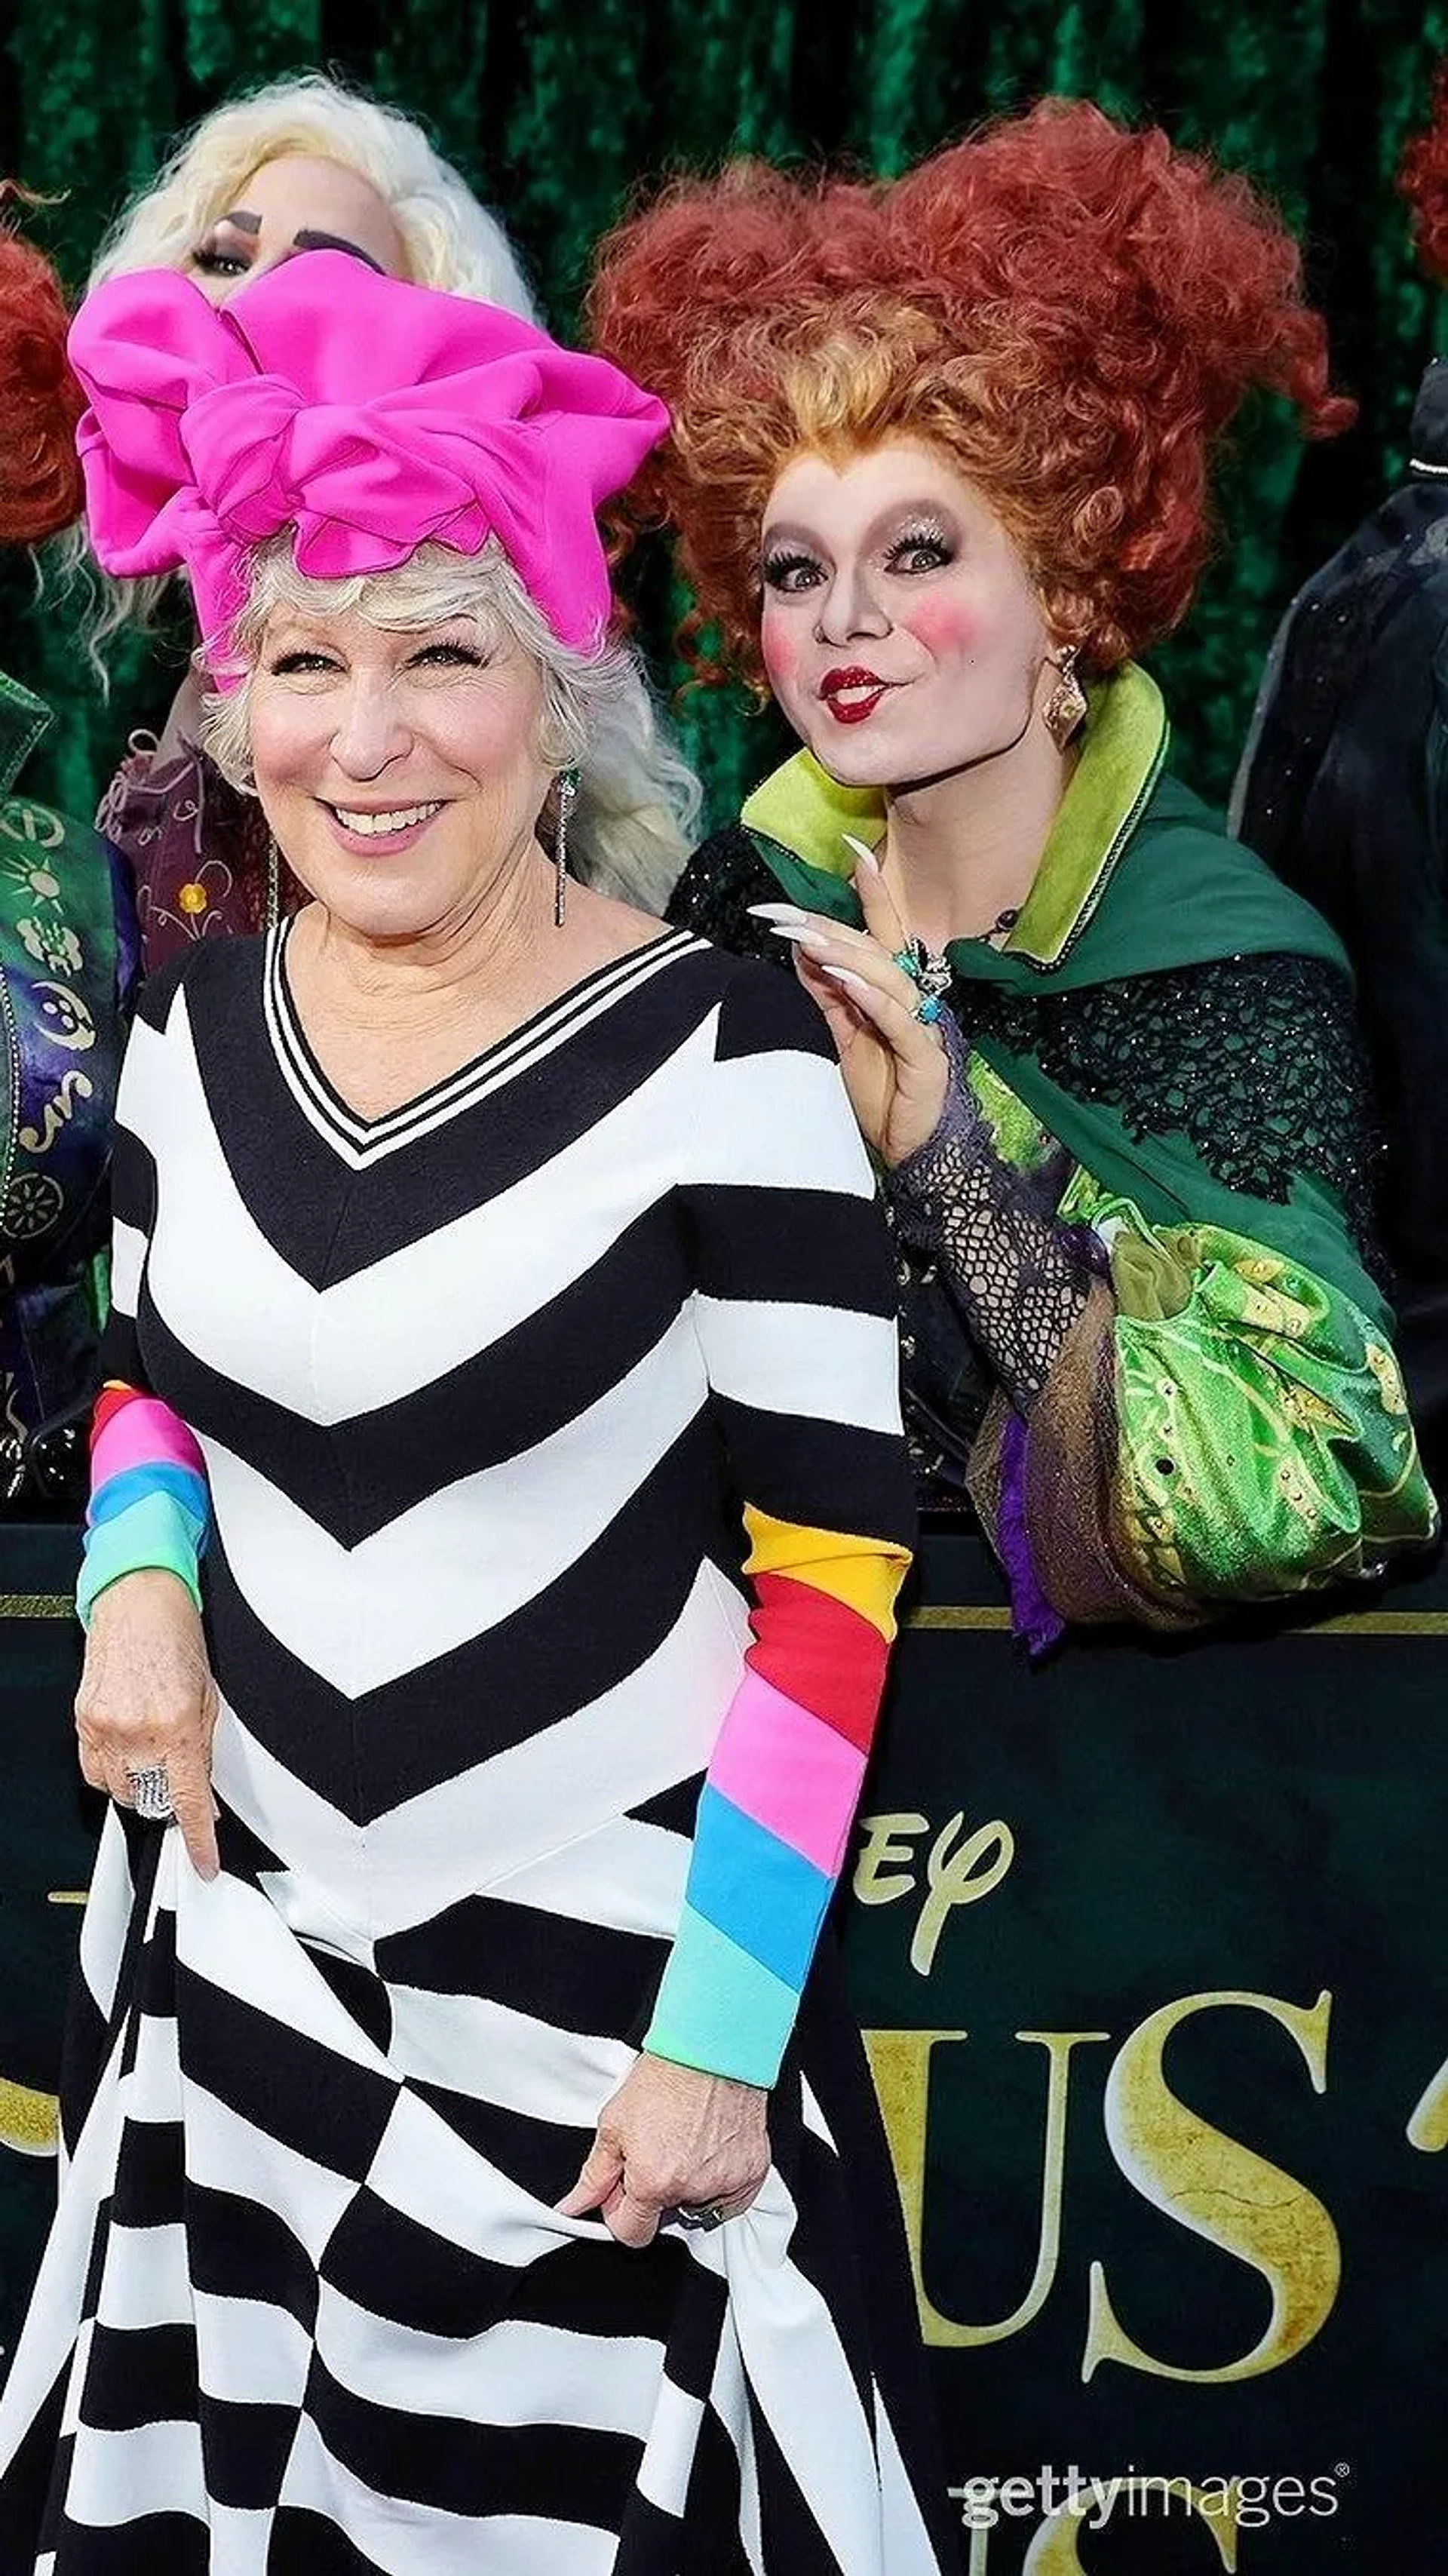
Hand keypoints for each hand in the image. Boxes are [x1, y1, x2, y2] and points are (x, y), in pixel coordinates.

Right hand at [74, 1568, 219, 1880]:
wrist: (139, 1601)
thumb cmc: (177, 1639)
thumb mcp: (211, 1696)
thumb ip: (205, 1750)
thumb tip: (204, 1796)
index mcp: (180, 1723)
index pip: (189, 1800)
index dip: (198, 1840)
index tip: (204, 1864)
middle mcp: (140, 1729)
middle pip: (151, 1799)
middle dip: (166, 1794)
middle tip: (174, 1766)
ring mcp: (107, 1726)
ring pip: (119, 1789)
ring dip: (138, 1782)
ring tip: (151, 1747)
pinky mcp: (84, 1720)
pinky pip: (94, 1770)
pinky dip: (111, 1769)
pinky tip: (126, 1746)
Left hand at [556, 2053, 770, 2249]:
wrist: (711, 2048)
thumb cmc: (665, 2077)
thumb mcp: (614, 2124)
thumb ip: (594, 2175)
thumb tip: (573, 2206)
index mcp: (653, 2182)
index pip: (631, 2233)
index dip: (620, 2212)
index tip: (624, 2188)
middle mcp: (691, 2190)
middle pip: (664, 2216)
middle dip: (654, 2193)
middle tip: (657, 2151)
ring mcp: (725, 2183)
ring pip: (696, 2205)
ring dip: (687, 2185)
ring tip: (685, 2142)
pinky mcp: (752, 2173)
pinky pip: (729, 2198)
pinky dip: (717, 2180)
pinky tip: (710, 2148)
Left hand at [750, 837, 948, 1165]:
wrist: (910, 1150)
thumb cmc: (877, 1094)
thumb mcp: (838, 1037)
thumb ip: (824, 994)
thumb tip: (799, 947)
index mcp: (892, 989)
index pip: (881, 930)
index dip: (871, 890)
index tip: (850, 848)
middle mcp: (912, 998)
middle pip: (877, 948)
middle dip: (830, 925)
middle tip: (783, 912)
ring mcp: (922, 1026)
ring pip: (888, 977)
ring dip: (847, 954)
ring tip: (808, 939)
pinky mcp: (926, 1059)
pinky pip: (899, 1021)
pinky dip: (871, 998)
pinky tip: (844, 981)